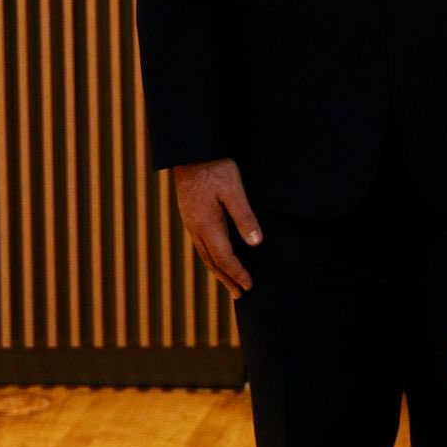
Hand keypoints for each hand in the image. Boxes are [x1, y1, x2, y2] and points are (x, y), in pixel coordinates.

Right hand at [173, 157, 261, 297]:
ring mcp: (190, 223)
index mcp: (207, 225)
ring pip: (204, 254)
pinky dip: (210, 257)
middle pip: (211, 262)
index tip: (250, 286)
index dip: (237, 273)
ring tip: (228, 282)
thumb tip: (256, 243)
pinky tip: (216, 256)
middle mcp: (195, 228)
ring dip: (217, 270)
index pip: (224, 257)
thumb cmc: (215, 168)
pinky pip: (200, 244)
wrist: (191, 152)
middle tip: (240, 294)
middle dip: (226, 279)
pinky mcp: (190, 216)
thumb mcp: (234, 190)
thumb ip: (244, 217)